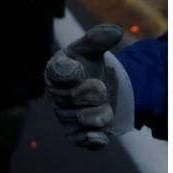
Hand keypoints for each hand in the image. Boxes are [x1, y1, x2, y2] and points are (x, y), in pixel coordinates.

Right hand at [45, 24, 126, 149]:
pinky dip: (95, 138)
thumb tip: (116, 31)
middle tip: (102, 88)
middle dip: (92, 92)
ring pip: (78, 120)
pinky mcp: (75, 134)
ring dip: (100, 113)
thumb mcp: (93, 48)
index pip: (56, 72)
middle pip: (69, 98)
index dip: (69, 72)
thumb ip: (100, 37)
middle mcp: (56, 95)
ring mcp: (64, 116)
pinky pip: (82, 141)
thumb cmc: (89, 64)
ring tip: (107, 107)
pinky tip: (104, 134)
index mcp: (57, 70)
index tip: (79, 69)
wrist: (101, 86)